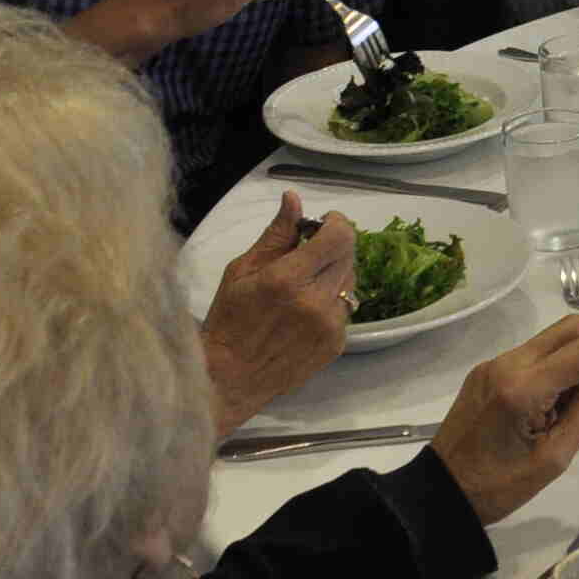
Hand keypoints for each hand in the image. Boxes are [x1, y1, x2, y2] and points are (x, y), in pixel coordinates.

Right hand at [200, 192, 354, 435]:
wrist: (229, 379)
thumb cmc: (227, 321)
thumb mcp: (241, 271)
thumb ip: (275, 235)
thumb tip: (294, 199)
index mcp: (288, 279)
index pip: (339, 237)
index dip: (336, 223)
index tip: (322, 222)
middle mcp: (316, 302)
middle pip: (349, 256)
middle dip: (333, 245)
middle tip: (310, 250)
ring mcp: (330, 326)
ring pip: (350, 281)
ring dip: (334, 272)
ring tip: (305, 282)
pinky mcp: (336, 344)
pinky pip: (345, 308)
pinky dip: (332, 300)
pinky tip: (306, 308)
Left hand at [426, 316, 578, 525]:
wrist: (441, 492)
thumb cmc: (497, 486)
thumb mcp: (553, 461)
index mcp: (523, 388)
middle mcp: (507, 364)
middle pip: (570, 330)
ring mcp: (493, 365)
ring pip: (552, 340)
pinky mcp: (486, 373)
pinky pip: (533, 357)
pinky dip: (557, 369)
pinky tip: (559, 403)